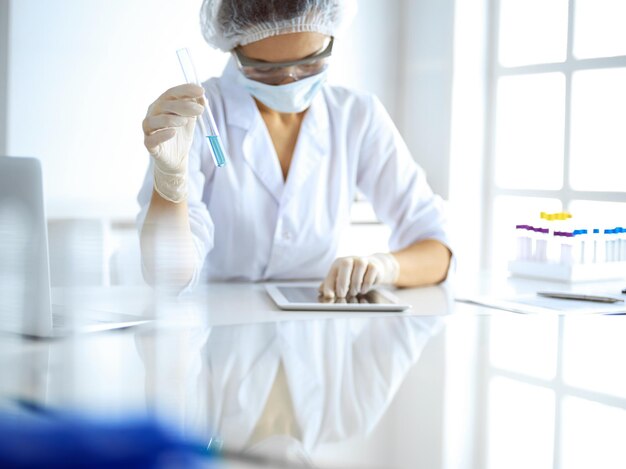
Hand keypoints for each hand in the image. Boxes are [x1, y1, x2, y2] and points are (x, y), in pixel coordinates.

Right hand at [142, 84, 205, 202]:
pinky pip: (151, 138)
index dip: (185, 90)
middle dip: (183, 105)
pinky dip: (162, 135)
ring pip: (155, 120)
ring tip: (185, 121)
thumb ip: (196, 106)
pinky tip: (173, 133)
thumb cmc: (181, 135)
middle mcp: (153, 114)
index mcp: (163, 105)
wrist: (177, 158)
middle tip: (200, 110)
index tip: (201, 91)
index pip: (172, 93)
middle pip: (164, 105)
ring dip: (171, 119)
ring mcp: (149, 129)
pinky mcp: (149, 144)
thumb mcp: (192, 119)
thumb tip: (203, 97)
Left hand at [319, 253, 399, 298]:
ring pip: (359, 267)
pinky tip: (363, 290)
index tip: (329, 296)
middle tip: (342, 294)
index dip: (329, 284)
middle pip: (345, 265)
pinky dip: (366, 283)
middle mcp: (350, 259)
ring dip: (355, 283)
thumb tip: (321, 293)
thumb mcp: (341, 280)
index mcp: (339, 263)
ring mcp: (363, 261)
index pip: (332, 272)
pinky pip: (370, 272)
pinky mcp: (374, 265)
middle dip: (342, 281)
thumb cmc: (353, 276)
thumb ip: (331, 286)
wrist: (373, 268)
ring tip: (354, 292)